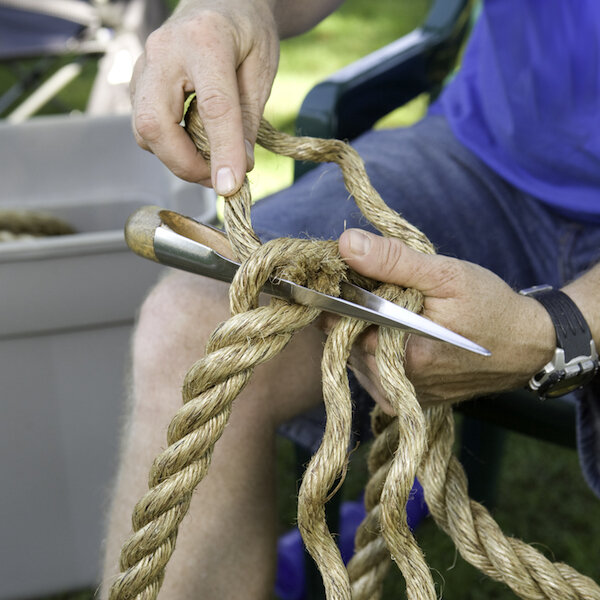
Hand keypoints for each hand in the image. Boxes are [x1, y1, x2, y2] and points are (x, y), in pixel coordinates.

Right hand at [130, 0, 278, 193]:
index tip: (231, 186)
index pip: (213, 107)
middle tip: (218, 179)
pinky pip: (144, 127)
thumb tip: (239, 169)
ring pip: (144, 130)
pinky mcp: (137, 82)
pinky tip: (193, 143)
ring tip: (210, 161)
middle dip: (185, 163)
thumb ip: (249, 120)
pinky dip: (168, 146)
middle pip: (156, 123)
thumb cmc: (246, 32)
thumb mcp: (262, 70)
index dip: (223, 152)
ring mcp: (143, 66)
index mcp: (205, 40)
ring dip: (177, 158)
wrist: (221, 2)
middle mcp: (164, 50)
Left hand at [337, 229, 556, 408]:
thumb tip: (346, 244)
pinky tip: (398, 333)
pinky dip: (375, 347)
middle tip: (384, 291)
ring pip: (354, 354)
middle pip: (343, 339)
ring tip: (397, 312)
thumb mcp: (445, 275)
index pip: (338, 324)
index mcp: (402, 355)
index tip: (352, 276)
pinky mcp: (403, 399)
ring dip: (364, 329)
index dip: (339, 296)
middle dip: (355, 311)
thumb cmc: (490, 307)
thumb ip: (392, 261)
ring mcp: (398, 395)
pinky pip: (370, 370)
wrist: (525, 346)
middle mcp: (394, 383)